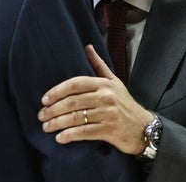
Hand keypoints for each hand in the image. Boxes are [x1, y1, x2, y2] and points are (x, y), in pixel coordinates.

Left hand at [38, 44, 152, 154]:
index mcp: (104, 84)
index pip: (75, 84)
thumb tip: (87, 47)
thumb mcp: (114, 82)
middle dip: (53, 109)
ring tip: (46, 127)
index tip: (44, 99)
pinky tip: (60, 138)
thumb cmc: (125, 103)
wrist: (144, 127)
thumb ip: (99, 65)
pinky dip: (70, 135)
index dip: (57, 91)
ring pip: (76, 117)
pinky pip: (85, 132)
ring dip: (58, 123)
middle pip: (72, 102)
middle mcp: (106, 97)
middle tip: (41, 115)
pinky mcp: (109, 130)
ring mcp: (108, 114)